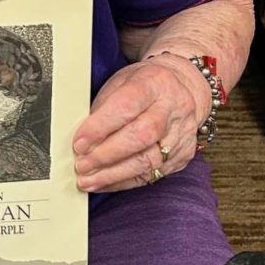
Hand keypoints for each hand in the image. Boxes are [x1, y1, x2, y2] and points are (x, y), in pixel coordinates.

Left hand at [72, 56, 208, 192]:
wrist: (184, 87)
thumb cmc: (145, 85)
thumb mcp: (122, 82)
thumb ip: (103, 107)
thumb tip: (82, 137)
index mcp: (154, 83)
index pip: (126, 106)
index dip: (100, 127)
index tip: (79, 142)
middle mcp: (173, 108)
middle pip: (140, 137)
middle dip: (106, 155)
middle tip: (81, 164)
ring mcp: (181, 134)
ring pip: (148, 161)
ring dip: (113, 174)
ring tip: (88, 179)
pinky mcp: (183, 156)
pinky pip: (152, 175)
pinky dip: (125, 181)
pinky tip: (106, 183)